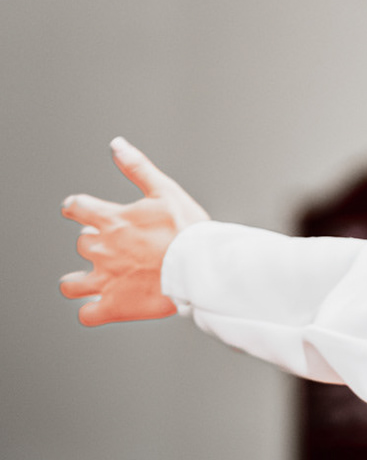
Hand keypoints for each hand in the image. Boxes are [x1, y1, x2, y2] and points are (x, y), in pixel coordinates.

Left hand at [59, 138, 208, 325]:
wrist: (203, 269)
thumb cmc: (189, 233)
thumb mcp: (165, 191)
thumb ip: (137, 168)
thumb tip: (117, 145)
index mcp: (112, 220)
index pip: (76, 208)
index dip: (76, 208)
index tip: (78, 210)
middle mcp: (102, 249)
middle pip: (82, 244)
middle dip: (93, 245)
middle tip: (112, 249)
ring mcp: (106, 279)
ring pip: (72, 284)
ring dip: (78, 282)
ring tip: (92, 283)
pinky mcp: (115, 305)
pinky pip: (88, 314)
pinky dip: (91, 312)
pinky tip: (100, 309)